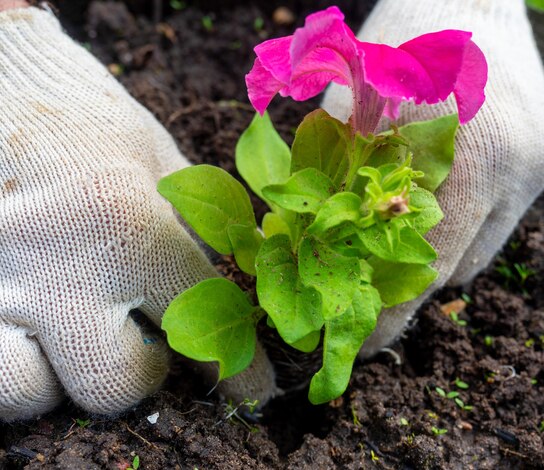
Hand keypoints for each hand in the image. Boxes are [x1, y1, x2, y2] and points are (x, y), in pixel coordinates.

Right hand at [0, 7, 274, 420]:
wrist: (4, 76)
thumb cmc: (87, 117)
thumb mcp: (159, 160)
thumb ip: (196, 225)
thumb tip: (232, 277)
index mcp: (130, 226)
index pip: (203, 320)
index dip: (238, 368)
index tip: (251, 391)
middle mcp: (62, 267)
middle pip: (114, 383)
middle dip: (140, 373)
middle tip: (139, 341)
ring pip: (31, 392)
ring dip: (61, 377)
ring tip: (71, 339)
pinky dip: (11, 368)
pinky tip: (25, 335)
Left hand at [323, 0, 543, 356]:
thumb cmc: (395, 42)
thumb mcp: (354, 105)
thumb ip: (345, 179)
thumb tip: (324, 251)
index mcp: (461, 154)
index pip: (425, 265)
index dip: (392, 313)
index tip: (363, 342)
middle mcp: (511, 167)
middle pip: (457, 265)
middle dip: (411, 291)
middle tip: (374, 306)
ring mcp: (534, 164)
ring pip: (481, 247)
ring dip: (438, 258)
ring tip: (400, 255)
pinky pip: (499, 219)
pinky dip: (463, 227)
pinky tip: (437, 213)